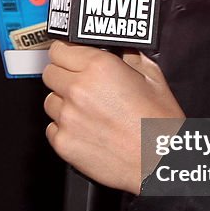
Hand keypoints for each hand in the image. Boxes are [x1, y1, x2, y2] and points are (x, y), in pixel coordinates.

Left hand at [43, 41, 184, 193]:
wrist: (159, 161)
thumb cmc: (159, 124)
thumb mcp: (152, 76)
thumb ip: (128, 56)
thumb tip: (116, 49)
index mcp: (99, 67)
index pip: (59, 49)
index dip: (67, 54)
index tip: (71, 59)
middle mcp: (79, 89)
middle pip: (49, 73)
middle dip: (63, 76)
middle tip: (82, 86)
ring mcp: (68, 117)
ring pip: (49, 100)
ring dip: (63, 103)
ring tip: (88, 112)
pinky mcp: (63, 142)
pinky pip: (52, 128)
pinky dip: (64, 128)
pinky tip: (86, 130)